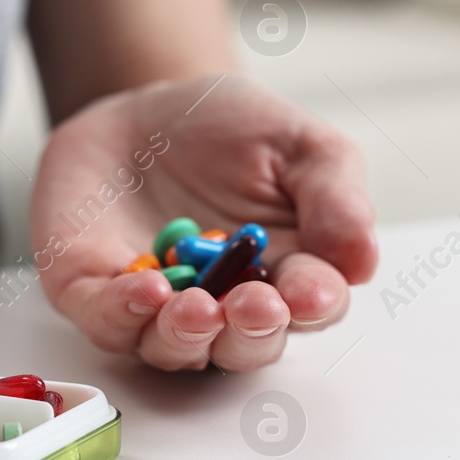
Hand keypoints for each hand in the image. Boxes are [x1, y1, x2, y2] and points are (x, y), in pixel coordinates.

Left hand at [32, 74, 376, 370]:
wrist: (141, 109)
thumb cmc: (228, 130)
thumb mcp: (299, 144)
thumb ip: (336, 197)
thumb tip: (362, 262)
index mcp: (287, 276)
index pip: (311, 307)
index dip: (314, 305)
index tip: (313, 293)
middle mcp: (224, 307)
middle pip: (244, 346)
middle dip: (251, 333)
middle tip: (253, 308)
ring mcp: (159, 309)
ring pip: (175, 349)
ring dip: (188, 336)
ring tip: (197, 308)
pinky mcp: (97, 295)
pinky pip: (109, 321)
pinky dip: (124, 312)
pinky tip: (146, 289)